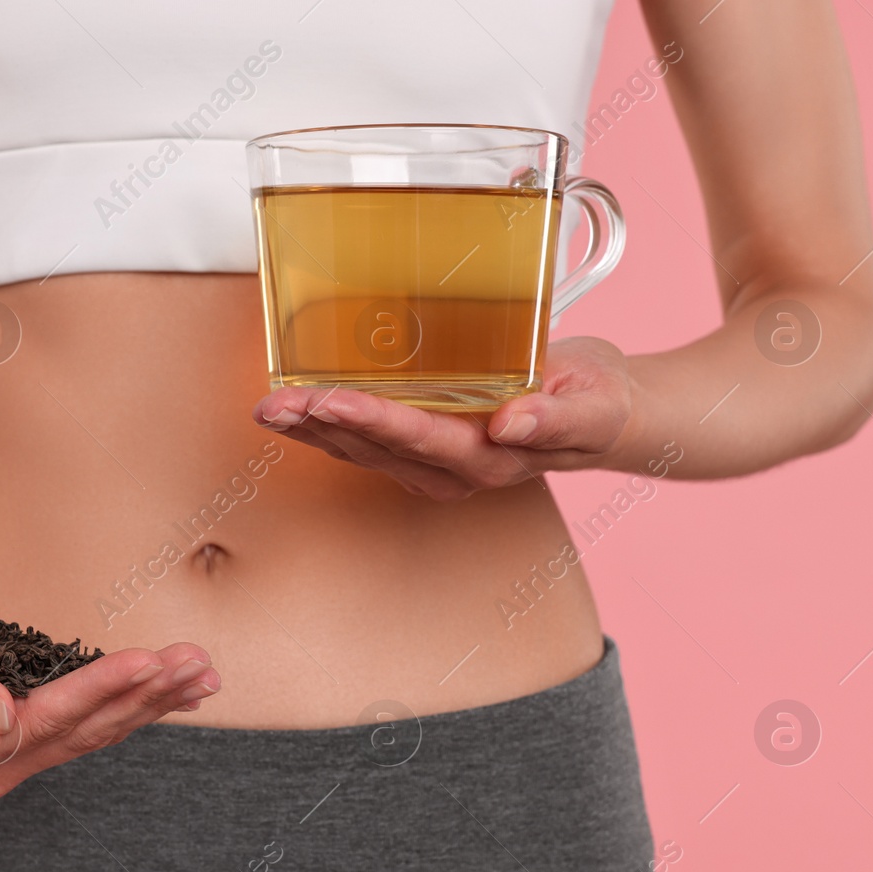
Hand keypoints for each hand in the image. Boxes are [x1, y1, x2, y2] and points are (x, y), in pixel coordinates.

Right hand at [0, 579, 218, 800]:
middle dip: (143, 694)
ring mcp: (15, 757)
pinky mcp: (33, 736)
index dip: (95, 692)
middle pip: (80, 732)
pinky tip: (185, 690)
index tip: (144, 661)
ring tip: (203, 669)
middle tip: (196, 661)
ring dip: (154, 700)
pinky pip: (95, 724)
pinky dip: (141, 704)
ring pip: (97, 732)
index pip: (38, 723)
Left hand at [251, 336, 635, 500]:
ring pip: (362, 452)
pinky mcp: (425, 451)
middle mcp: (454, 470)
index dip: (372, 419)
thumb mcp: (593, 405)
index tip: (331, 400)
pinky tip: (296, 407)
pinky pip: (366, 443)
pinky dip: (328, 426)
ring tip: (269, 406)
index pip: (420, 437)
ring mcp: (436, 466)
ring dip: (313, 430)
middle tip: (273, 404)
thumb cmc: (599, 403)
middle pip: (377, 449)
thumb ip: (557, 418)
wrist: (603, 412)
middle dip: (321, 427)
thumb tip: (513, 423)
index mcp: (491, 459)